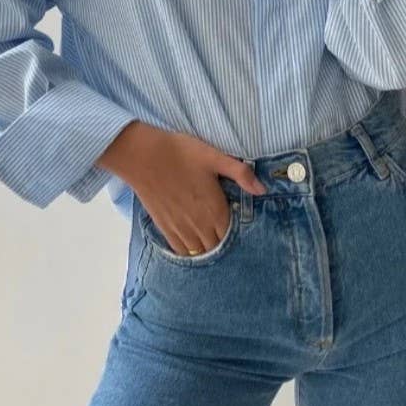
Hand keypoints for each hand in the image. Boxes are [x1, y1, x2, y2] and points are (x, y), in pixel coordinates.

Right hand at [100, 123, 265, 256]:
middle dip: (224, 242)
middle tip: (226, 233)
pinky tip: (192, 244)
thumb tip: (262, 189)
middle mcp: (201, 225)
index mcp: (216, 209)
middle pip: (218, 246)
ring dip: (208, 249)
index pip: (233, 234)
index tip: (239, 225)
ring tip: (210, 240)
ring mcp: (181, 229)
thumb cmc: (180, 153)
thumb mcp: (214, 157)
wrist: (143, 156)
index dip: (238, 232)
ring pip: (200, 252)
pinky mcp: (165, 228)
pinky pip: (181, 251)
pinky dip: (190, 252)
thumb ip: (240, 173)